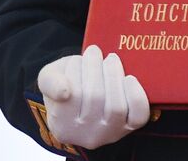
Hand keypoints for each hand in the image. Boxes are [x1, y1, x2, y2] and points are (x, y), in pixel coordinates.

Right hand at [36, 45, 150, 149]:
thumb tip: (64, 91)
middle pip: (95, 99)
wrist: (88, 93)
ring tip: (110, 59)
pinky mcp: (130, 127)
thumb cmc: (68, 83)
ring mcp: (111, 133)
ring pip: (116, 107)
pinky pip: (138, 116)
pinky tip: (129, 78)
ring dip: (114, 76)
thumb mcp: (50, 79)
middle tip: (95, 51)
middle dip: (95, 69)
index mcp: (63, 127)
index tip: (78, 58)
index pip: (71, 98)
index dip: (76, 73)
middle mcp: (87, 136)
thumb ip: (50, 82)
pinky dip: (136, 95)